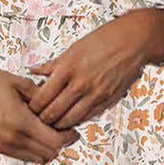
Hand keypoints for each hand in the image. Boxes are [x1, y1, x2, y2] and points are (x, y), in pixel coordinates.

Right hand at [0, 62, 81, 164]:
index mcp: (20, 122)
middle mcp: (12, 138)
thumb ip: (42, 98)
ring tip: (49, 133)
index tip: (74, 130)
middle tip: (64, 131)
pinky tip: (35, 135)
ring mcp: (3, 145)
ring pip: (37, 159)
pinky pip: (24, 156)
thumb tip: (60, 107)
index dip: (67, 137)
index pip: (54, 142)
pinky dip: (34, 150)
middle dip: (60, 143)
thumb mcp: (21, 83)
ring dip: (47, 148)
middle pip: (49, 153)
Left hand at [26, 8, 163, 128]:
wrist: (134, 41)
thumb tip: (34, 71)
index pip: (42, 97)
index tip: (29, 108)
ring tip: (53, 121)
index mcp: (67, 68)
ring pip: (68, 120)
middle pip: (52, 113)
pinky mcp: (106, 101)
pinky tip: (70, 117)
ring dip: (58, 124)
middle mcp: (80, 84)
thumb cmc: (104, 40)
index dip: (32, 107)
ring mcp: (94, 95)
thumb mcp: (74, 48)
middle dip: (42, 119)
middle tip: (37, 119)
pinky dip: (75, 120)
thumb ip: (53, 64)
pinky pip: (86, 118)